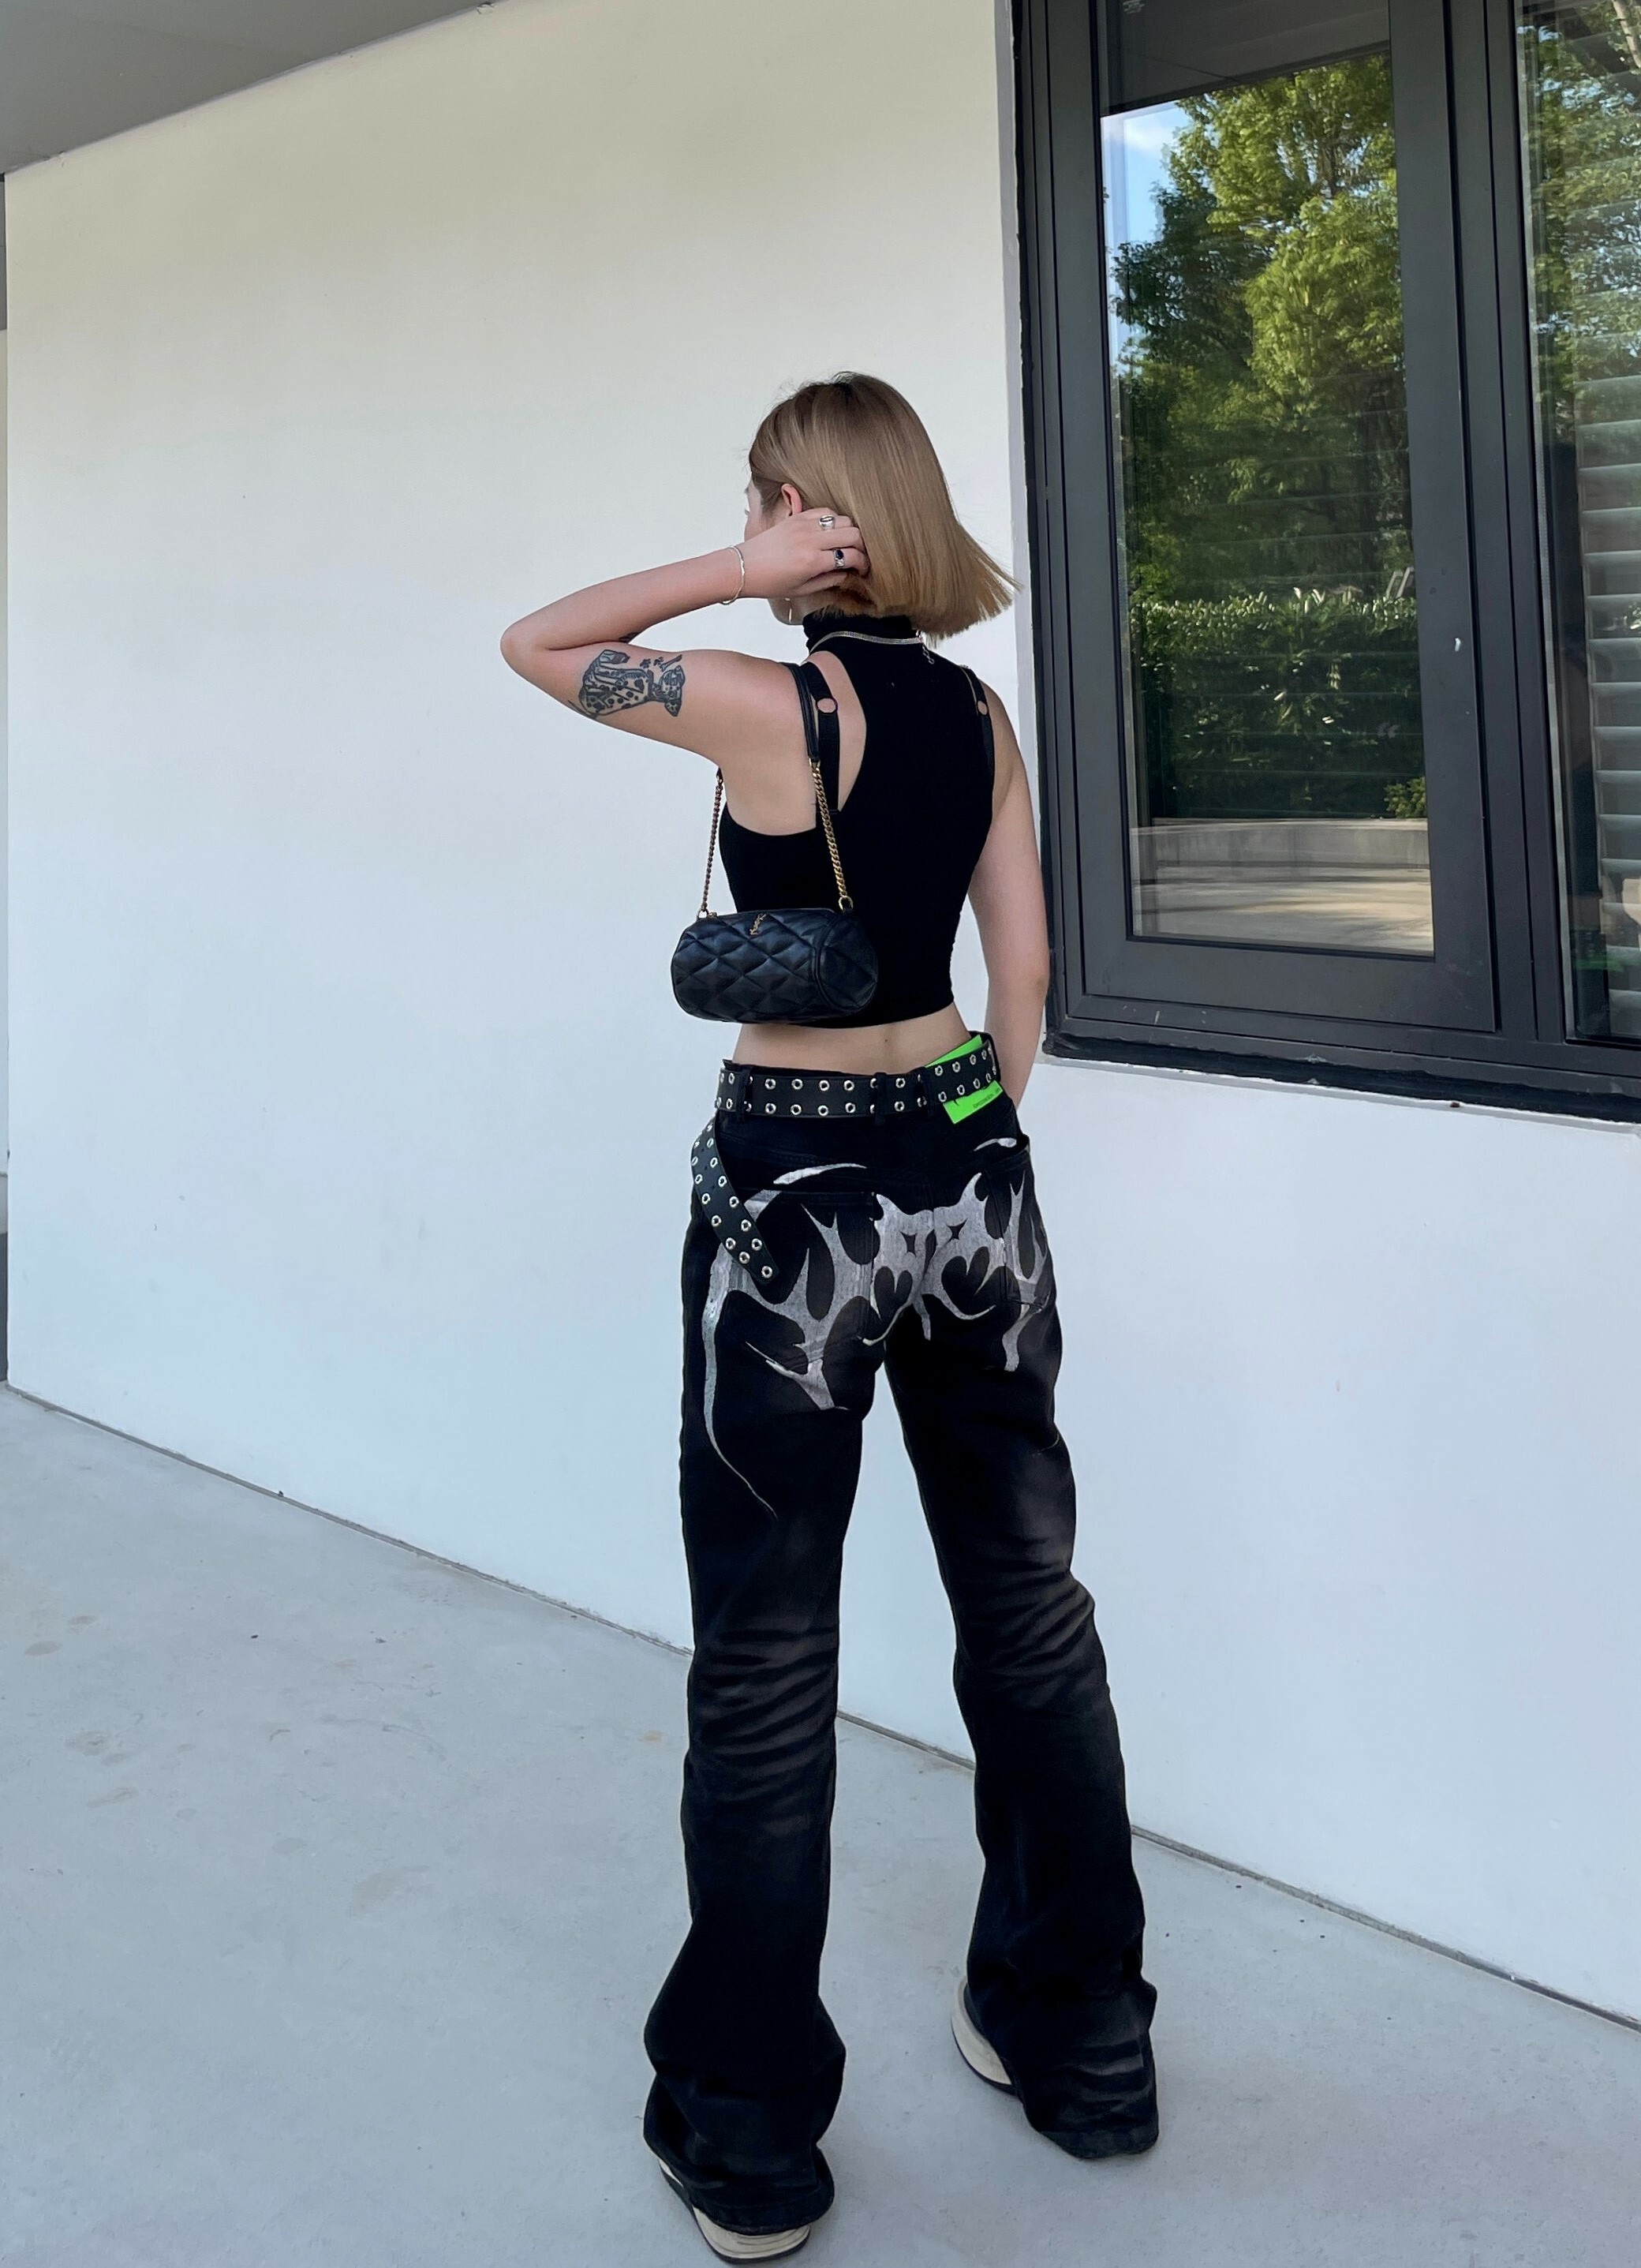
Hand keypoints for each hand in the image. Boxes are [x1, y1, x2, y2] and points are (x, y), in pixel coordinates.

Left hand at [740, 507, 868, 602]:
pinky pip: (825, 512)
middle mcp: (810, 540)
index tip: (864, 569)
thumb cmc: (769, 582)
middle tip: (859, 555)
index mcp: (812, 562)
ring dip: (849, 531)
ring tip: (845, 544)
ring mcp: (804, 525)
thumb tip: (847, 572)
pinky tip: (830, 532)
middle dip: (862, 546)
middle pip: (853, 533)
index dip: (864, 563)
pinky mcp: (797, 517)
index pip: (851, 557)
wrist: (744, 567)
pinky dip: (833, 520)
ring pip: (843, 519)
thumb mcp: (802, 590)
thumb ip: (829, 580)